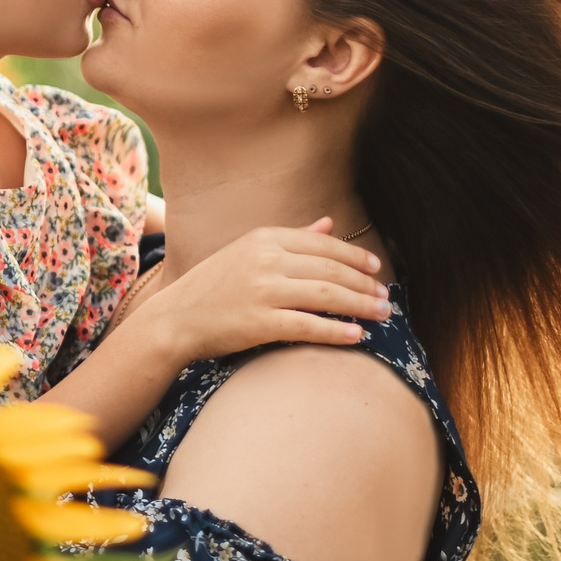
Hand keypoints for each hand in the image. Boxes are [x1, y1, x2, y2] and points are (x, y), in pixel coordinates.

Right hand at [137, 218, 389, 362]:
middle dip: (365, 284)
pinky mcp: (259, 322)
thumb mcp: (247, 252)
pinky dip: (337, 331)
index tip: (377, 269)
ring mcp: (262, 291)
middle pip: (331, 269)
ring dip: (361, 306)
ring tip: (382, 315)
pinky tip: (357, 337)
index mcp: (264, 238)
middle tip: (387, 298)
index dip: (356, 256)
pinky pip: (310, 326)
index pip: (323, 244)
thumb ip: (291, 238)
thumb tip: (329, 223)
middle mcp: (265, 260)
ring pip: (328, 295)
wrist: (174, 320)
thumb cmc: (212, 288)